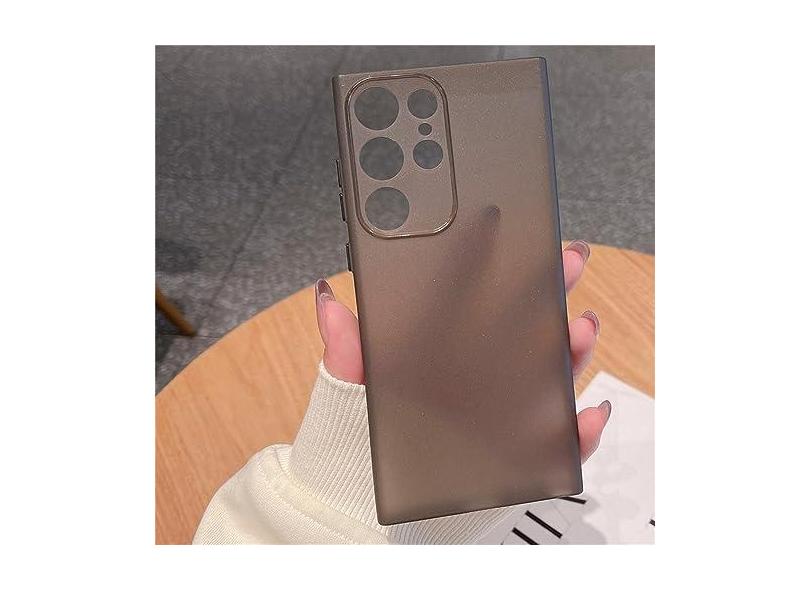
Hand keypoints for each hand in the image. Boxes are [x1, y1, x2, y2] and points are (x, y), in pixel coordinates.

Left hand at [314, 239, 609, 462]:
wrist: (361, 504)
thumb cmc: (358, 438)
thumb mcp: (348, 390)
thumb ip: (345, 349)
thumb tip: (329, 300)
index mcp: (441, 354)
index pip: (469, 301)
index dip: (487, 262)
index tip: (506, 228)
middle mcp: (476, 377)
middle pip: (523, 328)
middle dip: (549, 291)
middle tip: (565, 261)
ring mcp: (501, 413)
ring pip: (549, 377)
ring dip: (571, 351)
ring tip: (577, 329)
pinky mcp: (516, 456)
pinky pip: (555, 444)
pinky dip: (577, 433)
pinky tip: (585, 415)